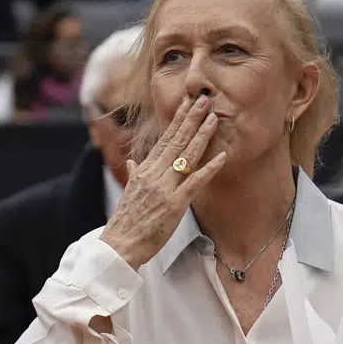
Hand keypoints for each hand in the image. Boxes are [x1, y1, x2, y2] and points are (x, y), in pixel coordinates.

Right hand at [100, 94, 226, 269]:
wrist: (120, 244)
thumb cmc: (126, 222)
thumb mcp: (128, 192)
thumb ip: (134, 174)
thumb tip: (133, 162)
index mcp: (145, 170)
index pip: (164, 139)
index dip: (178, 120)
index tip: (188, 103)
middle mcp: (154, 174)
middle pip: (176, 140)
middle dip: (191, 119)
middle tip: (204, 99)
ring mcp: (165, 187)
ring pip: (186, 155)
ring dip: (202, 135)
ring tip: (214, 118)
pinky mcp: (174, 204)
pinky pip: (195, 182)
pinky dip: (209, 168)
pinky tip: (222, 156)